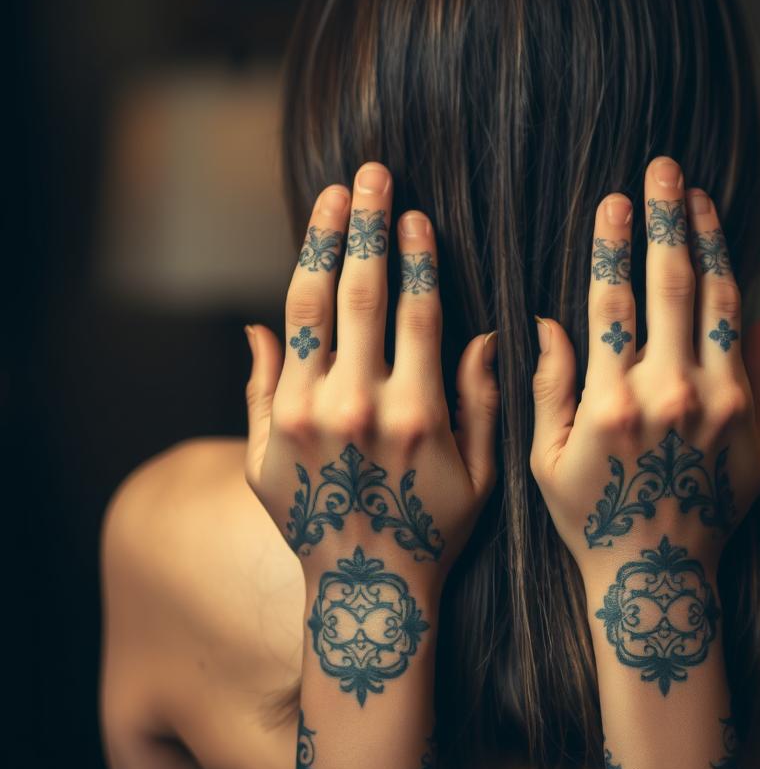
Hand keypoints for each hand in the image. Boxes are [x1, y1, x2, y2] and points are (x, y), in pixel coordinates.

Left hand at [243, 162, 499, 589]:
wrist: (366, 592)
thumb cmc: (435, 531)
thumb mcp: (482, 474)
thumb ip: (482, 400)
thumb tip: (483, 333)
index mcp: (416, 414)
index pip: (416, 310)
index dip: (417, 255)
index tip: (416, 213)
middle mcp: (355, 409)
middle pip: (359, 293)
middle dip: (365, 226)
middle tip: (371, 175)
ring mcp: (303, 420)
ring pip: (309, 311)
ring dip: (322, 246)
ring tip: (334, 200)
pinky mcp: (266, 435)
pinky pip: (275, 357)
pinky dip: (289, 310)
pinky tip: (302, 268)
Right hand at [530, 156, 759, 577]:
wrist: (658, 577)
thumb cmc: (591, 520)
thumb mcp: (544, 459)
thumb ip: (549, 385)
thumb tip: (549, 319)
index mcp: (611, 404)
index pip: (613, 302)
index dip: (613, 244)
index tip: (614, 201)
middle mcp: (670, 399)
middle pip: (671, 287)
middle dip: (666, 220)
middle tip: (663, 169)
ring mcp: (721, 410)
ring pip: (718, 305)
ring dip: (708, 244)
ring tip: (698, 198)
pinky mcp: (756, 425)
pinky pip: (751, 348)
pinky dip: (740, 301)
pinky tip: (729, 262)